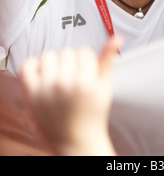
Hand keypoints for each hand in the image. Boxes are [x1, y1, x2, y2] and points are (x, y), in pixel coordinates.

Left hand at [19, 37, 121, 155]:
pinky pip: (27, 65)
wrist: (76, 141)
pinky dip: (34, 66)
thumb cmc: (92, 114)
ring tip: (60, 77)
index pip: (84, 51)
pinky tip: (43, 75)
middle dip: (72, 62)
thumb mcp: (105, 87)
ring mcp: (46, 89)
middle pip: (67, 51)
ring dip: (54, 63)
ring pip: (48, 55)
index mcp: (85, 82)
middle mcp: (64, 84)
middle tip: (74, 78)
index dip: (87, 62)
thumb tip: (117, 39)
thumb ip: (109, 60)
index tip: (87, 74)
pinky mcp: (31, 94)